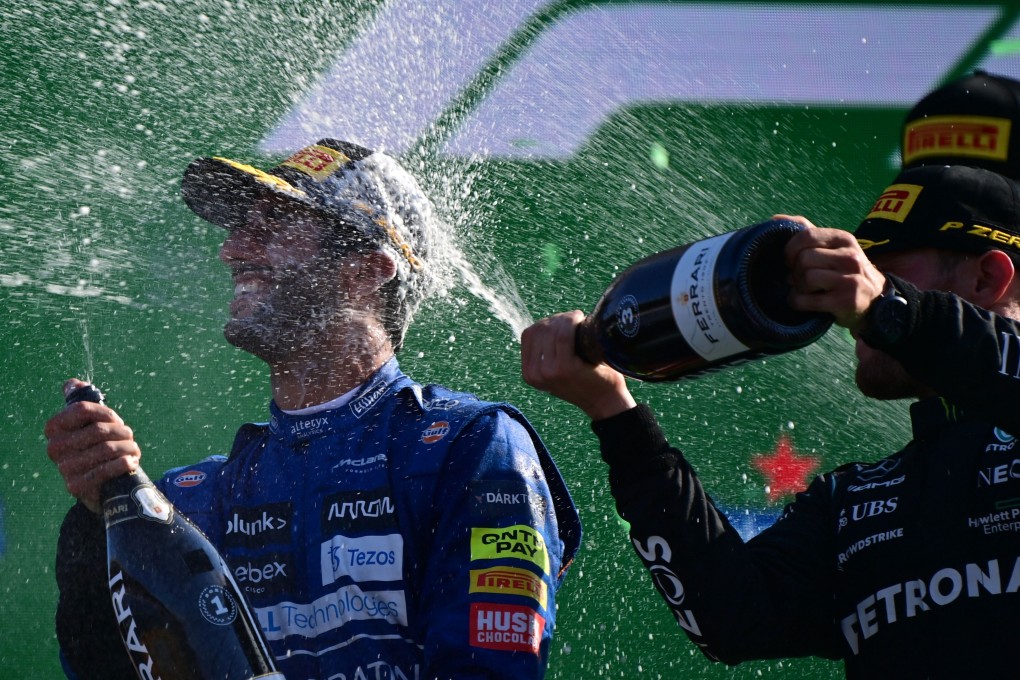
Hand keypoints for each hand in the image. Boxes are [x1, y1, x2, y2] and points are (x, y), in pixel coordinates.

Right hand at [45, 379, 141, 513]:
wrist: (97, 484)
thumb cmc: (94, 446)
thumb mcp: (86, 423)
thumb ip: (79, 401)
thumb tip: (72, 383)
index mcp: (54, 428)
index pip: (82, 409)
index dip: (106, 413)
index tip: (116, 419)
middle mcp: (54, 448)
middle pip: (99, 429)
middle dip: (122, 432)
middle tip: (129, 437)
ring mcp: (64, 468)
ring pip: (107, 448)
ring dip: (128, 447)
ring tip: (133, 449)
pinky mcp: (76, 486)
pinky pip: (107, 469)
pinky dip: (124, 463)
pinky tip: (131, 462)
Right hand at [521, 311, 636, 420]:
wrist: (605, 402)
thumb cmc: (586, 380)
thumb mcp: (558, 371)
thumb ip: (548, 354)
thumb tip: (550, 322)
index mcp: (529, 373)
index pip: (529, 335)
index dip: (546, 322)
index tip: (565, 321)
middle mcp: (534, 373)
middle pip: (540, 329)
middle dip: (558, 319)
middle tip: (576, 319)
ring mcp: (548, 371)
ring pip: (551, 330)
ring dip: (566, 319)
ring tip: (580, 321)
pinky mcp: (564, 368)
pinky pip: (564, 336)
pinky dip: (572, 324)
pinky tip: (582, 321)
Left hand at [778, 215, 886, 330]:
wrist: (873, 297)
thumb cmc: (843, 269)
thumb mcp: (831, 246)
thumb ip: (806, 231)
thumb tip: (775, 218)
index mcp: (844, 239)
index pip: (806, 236)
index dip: (790, 249)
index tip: (789, 260)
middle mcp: (850, 257)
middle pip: (804, 259)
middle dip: (795, 271)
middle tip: (799, 278)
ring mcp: (850, 280)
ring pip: (806, 278)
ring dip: (798, 287)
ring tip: (805, 289)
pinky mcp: (845, 301)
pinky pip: (806, 300)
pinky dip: (796, 302)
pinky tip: (801, 301)